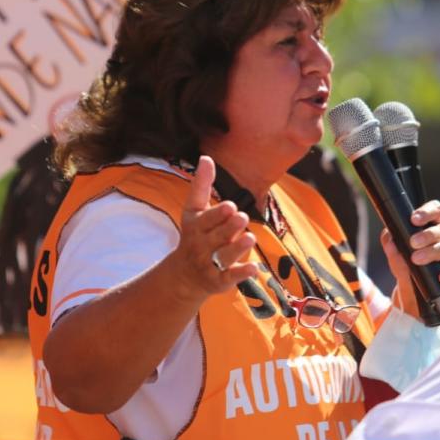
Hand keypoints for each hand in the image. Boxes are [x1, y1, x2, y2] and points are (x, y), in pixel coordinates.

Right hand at [171, 156, 258, 300]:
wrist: (184, 275)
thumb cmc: (194, 235)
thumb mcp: (194, 211)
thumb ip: (201, 185)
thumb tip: (206, 157)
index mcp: (195, 227)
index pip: (206, 220)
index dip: (217, 215)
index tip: (230, 206)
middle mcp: (201, 246)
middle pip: (216, 237)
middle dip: (229, 228)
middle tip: (241, 217)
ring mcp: (210, 265)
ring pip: (224, 257)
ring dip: (237, 248)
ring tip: (250, 237)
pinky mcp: (220, 281)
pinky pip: (231, 278)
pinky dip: (241, 273)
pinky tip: (255, 267)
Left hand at [382, 199, 439, 315]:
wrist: (417, 283)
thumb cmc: (410, 256)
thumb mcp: (397, 248)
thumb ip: (391, 241)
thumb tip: (389, 238)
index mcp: (439, 218)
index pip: (436, 209)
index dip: (426, 212)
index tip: (413, 219)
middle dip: (428, 235)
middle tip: (413, 242)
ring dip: (434, 252)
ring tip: (418, 259)